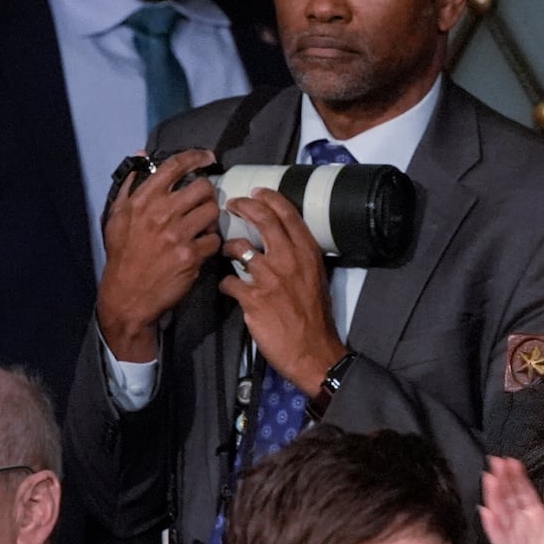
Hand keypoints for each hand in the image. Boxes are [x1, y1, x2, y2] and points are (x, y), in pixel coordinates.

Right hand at [97, 149, 221, 360]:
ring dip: (211, 218)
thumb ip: (131, 185)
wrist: (128, 294)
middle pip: (203, 187)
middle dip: (206, 194)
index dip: (195, 156)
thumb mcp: (117, 216)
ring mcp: (177, 234)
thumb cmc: (123, 254)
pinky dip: (211, 244)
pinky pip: (215, 240)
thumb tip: (140, 156)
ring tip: (201, 227)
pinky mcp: (190, 256)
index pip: (174, 167)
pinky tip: (200, 248)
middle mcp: (161, 213)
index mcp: (143, 200)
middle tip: (202, 204)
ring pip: (212, 211)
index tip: (208, 156)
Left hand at [216, 188, 346, 394]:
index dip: (270, 198)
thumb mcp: (317, 280)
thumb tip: (285, 245)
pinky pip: (229, 281)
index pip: (288, 215)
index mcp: (308, 254)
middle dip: (243, 206)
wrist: (312, 351)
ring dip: (227, 247)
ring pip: (238, 248)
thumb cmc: (315, 318)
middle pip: (262, 220)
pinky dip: (226, 283)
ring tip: (226, 251)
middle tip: (231, 204)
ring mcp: (270, 279)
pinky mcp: (253, 299)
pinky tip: (229, 288)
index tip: (257, 192)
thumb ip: (301, 259)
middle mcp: (289, 261)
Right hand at [479, 458, 543, 543]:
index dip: (517, 478)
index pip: (523, 494)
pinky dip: (494, 528)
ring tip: (489, 480)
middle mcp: (521, 528)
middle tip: (495, 462)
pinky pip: (500, 542)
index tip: (511, 460)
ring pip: (502, 517)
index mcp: (535, 520)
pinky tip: (487, 513)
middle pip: (509, 501)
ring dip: (495, 498)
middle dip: (502, 481)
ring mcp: (512, 543)